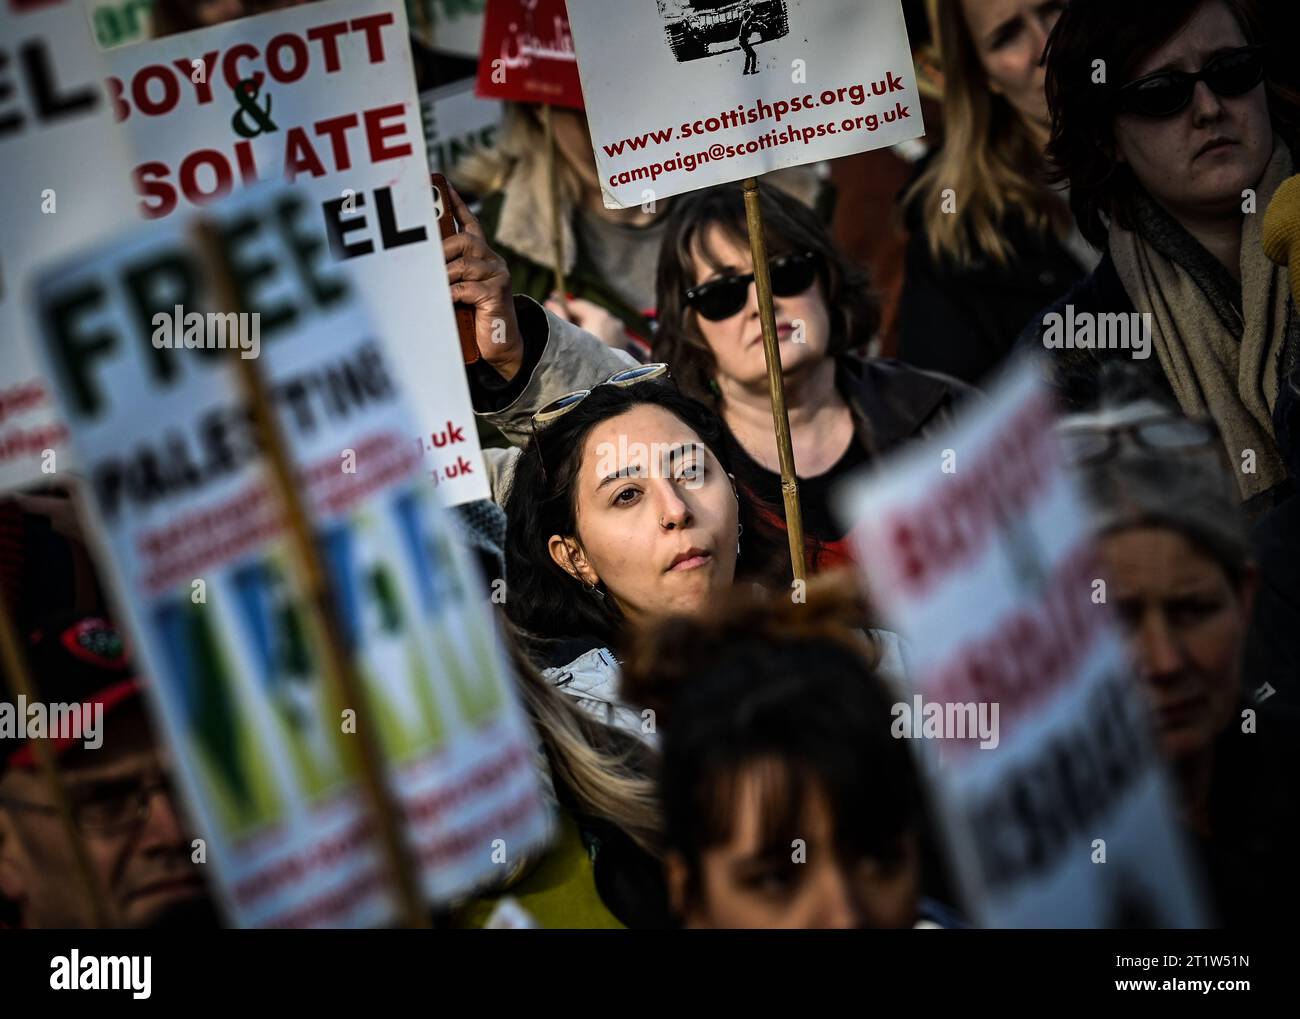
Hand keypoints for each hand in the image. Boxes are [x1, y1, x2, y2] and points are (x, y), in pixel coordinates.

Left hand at [442, 181, 524, 380]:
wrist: (499, 348)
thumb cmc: (474, 319)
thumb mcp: (457, 291)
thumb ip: (447, 274)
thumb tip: (418, 263)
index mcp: (482, 258)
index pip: (470, 224)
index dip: (457, 205)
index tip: (442, 185)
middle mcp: (492, 262)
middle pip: (464, 240)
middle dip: (441, 250)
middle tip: (422, 263)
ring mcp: (497, 276)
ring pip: (464, 263)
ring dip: (444, 276)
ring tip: (431, 287)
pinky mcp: (497, 294)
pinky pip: (467, 287)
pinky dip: (452, 294)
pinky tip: (446, 301)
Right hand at [544, 294, 629, 351]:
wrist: (602, 384)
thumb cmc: (580, 359)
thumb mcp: (567, 336)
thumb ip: (558, 316)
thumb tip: (550, 302)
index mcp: (599, 316)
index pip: (578, 305)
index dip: (563, 306)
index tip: (551, 306)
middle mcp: (612, 321)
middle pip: (589, 314)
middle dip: (575, 317)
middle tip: (559, 322)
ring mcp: (620, 333)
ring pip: (599, 324)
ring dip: (586, 327)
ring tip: (572, 337)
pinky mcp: (623, 344)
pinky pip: (607, 334)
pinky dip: (597, 335)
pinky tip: (586, 347)